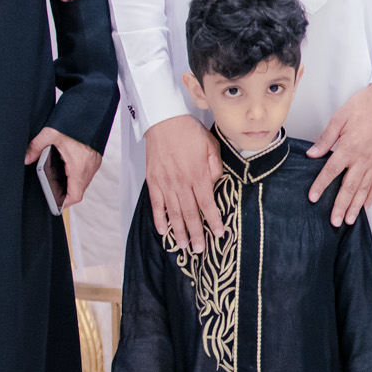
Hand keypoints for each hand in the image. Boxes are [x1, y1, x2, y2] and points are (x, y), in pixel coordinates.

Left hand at [24, 128, 100, 205]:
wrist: (93, 109)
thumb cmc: (77, 121)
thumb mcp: (51, 133)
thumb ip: (36, 146)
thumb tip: (26, 158)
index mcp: (80, 166)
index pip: (76, 195)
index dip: (65, 203)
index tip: (56, 204)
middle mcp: (90, 167)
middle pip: (79, 190)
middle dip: (66, 194)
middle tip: (53, 193)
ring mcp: (94, 162)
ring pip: (84, 182)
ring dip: (72, 184)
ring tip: (58, 181)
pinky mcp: (95, 158)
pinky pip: (86, 173)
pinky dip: (77, 175)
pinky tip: (66, 168)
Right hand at [146, 115, 223, 252]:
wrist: (165, 121)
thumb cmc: (190, 132)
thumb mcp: (211, 147)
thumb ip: (215, 169)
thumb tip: (214, 186)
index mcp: (198, 176)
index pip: (207, 204)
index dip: (214, 221)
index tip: (219, 234)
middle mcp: (181, 183)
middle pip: (190, 214)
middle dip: (196, 234)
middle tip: (199, 250)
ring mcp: (165, 184)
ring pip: (173, 213)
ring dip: (178, 231)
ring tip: (183, 247)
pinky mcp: (153, 181)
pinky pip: (156, 204)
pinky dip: (159, 219)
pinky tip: (163, 231)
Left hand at [308, 83, 371, 224]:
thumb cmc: (364, 106)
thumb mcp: (339, 119)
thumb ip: (325, 139)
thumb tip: (312, 154)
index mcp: (349, 148)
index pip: (331, 171)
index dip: (321, 185)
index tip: (313, 197)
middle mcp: (363, 158)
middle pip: (349, 187)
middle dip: (340, 206)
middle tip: (334, 221)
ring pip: (364, 189)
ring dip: (356, 206)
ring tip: (349, 220)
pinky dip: (371, 196)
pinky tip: (366, 205)